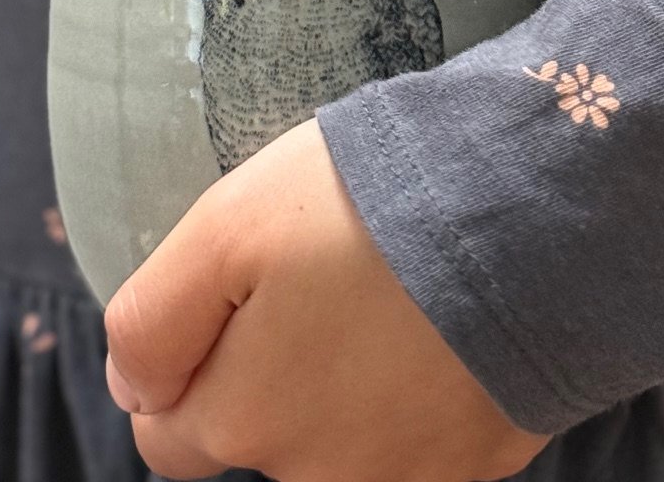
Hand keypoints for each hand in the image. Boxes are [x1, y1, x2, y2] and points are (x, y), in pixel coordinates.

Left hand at [104, 118, 549, 481]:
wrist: (532, 217)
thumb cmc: (367, 208)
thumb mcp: (225, 227)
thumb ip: (153, 321)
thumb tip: (132, 392)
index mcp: (242, 423)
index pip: (166, 433)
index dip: (181, 363)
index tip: (230, 293)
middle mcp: (314, 477)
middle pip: (254, 440)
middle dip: (260, 378)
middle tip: (310, 282)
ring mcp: (402, 480)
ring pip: (332, 445)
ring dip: (338, 387)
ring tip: (377, 295)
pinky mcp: (475, 463)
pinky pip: (411, 438)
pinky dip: (410, 393)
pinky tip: (430, 326)